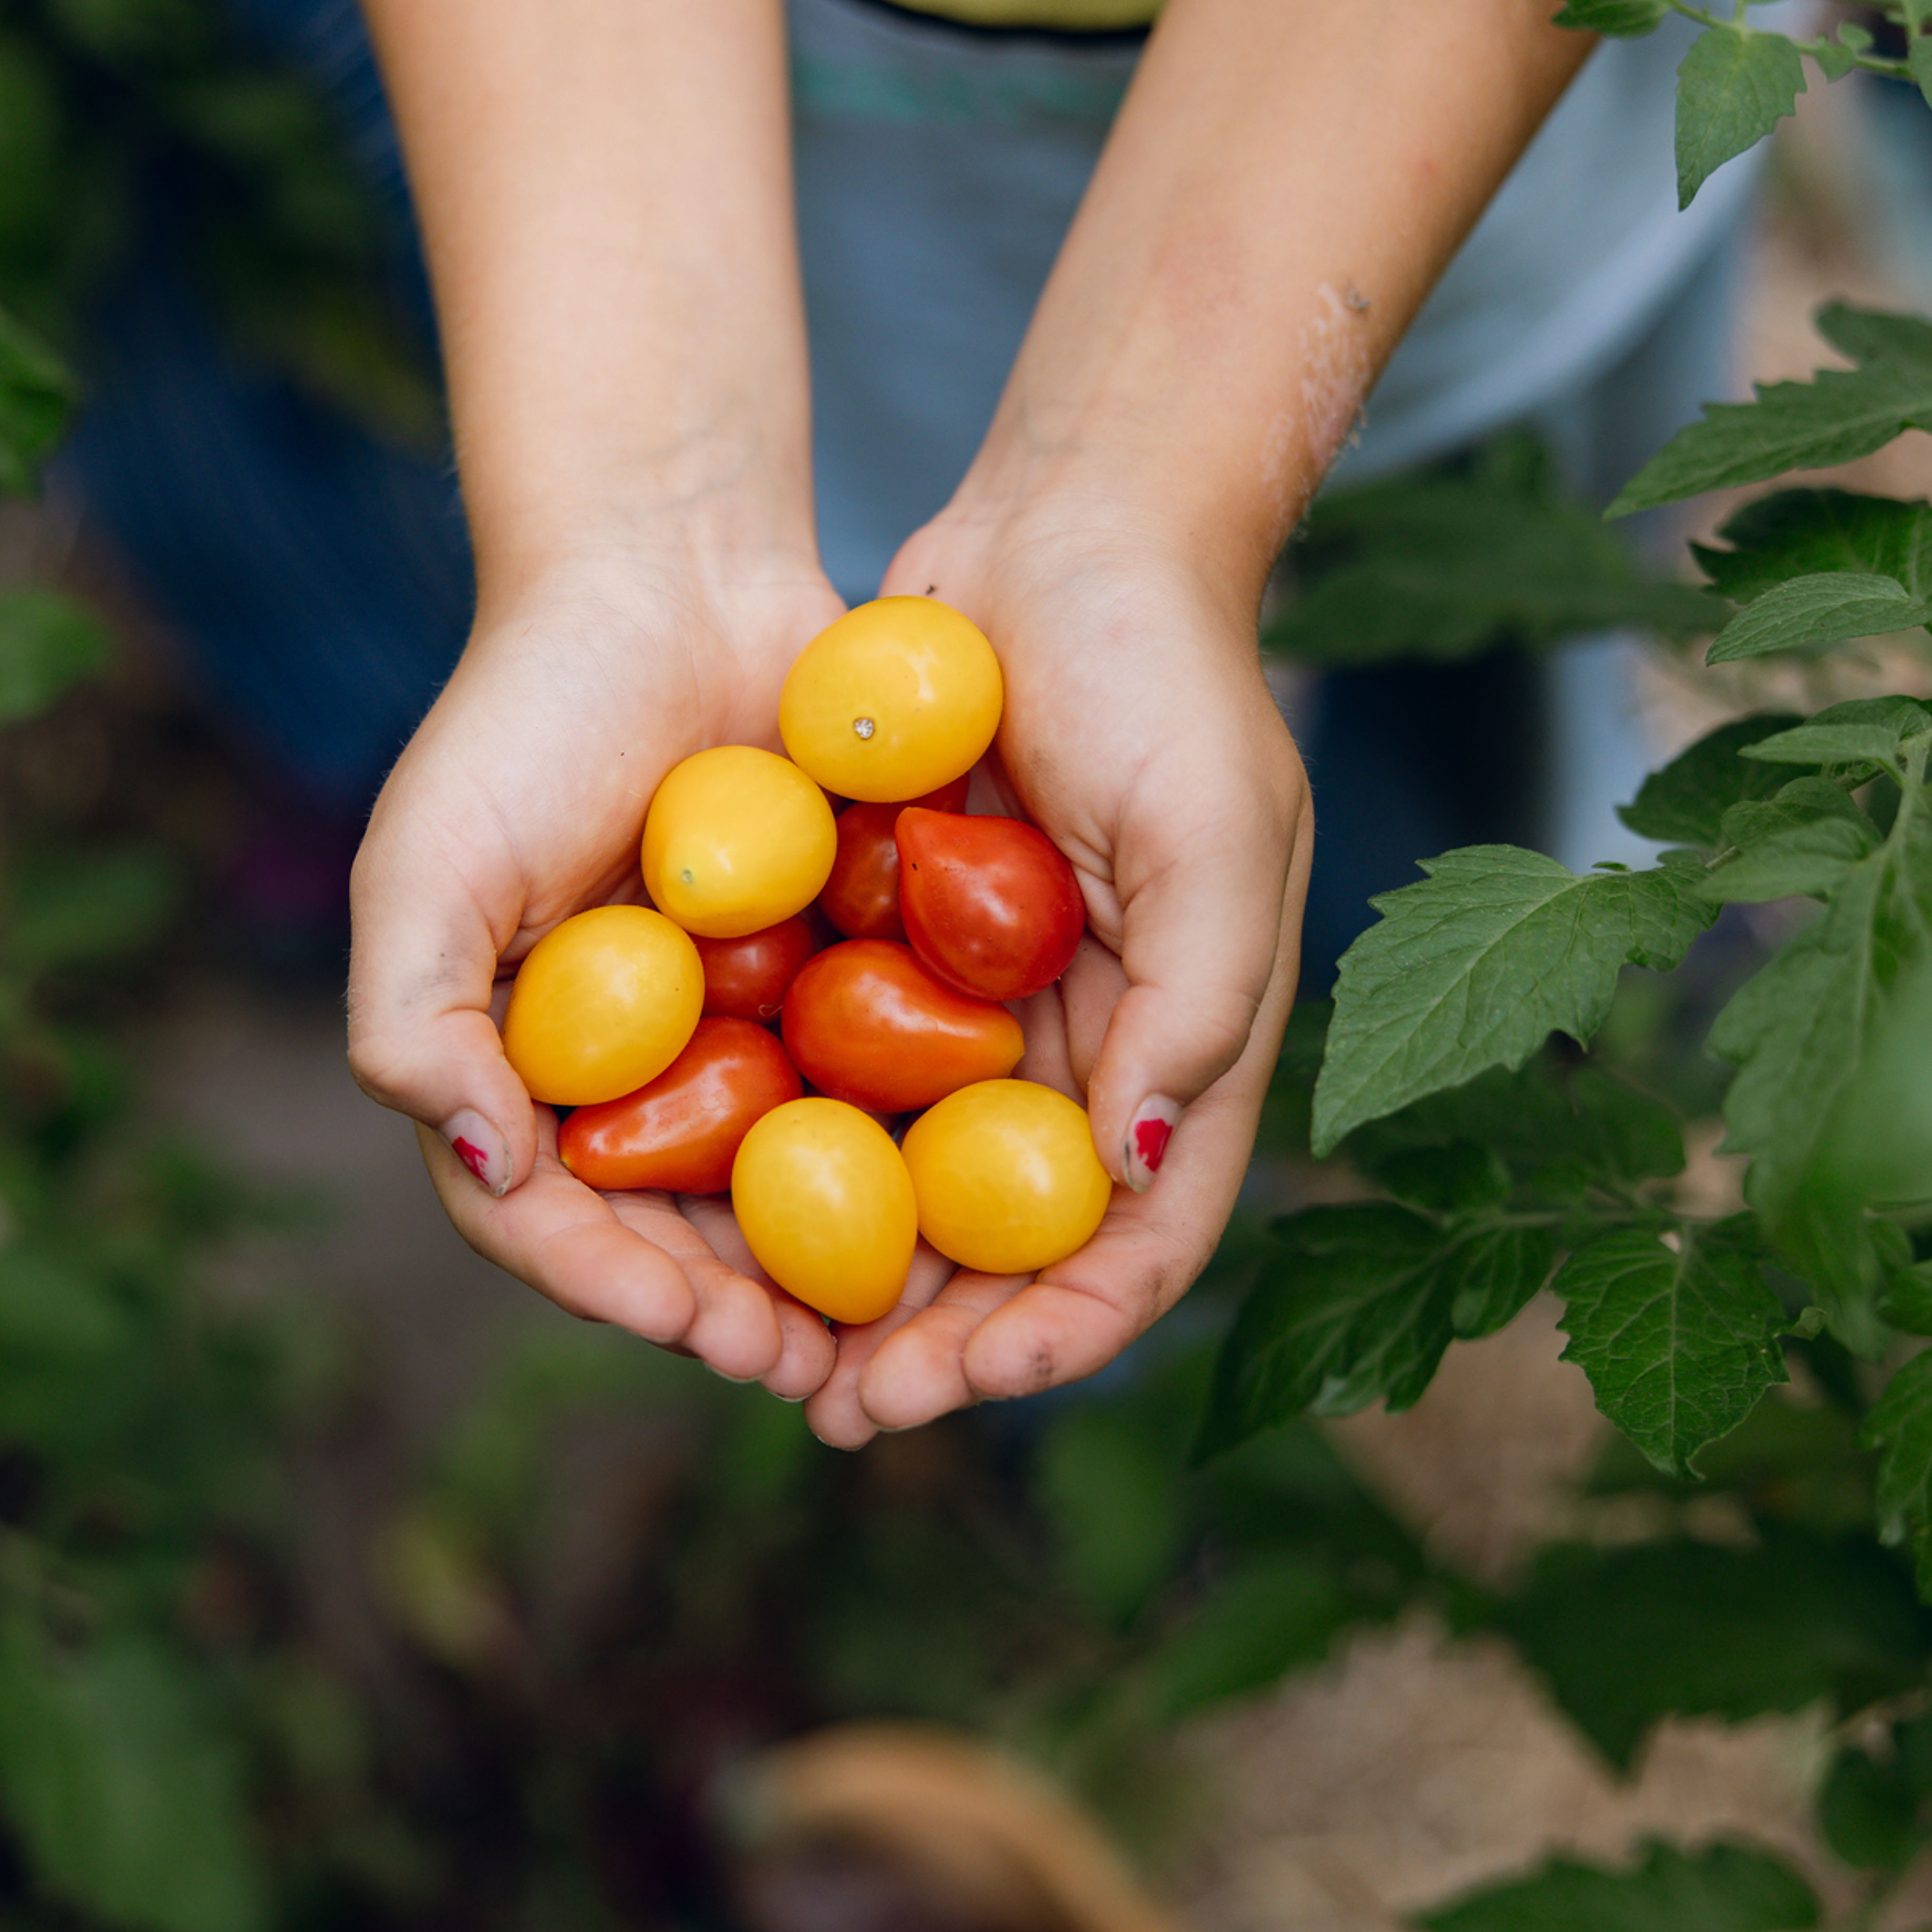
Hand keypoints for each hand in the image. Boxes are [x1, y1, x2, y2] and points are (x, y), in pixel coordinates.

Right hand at [347, 556, 848, 1401]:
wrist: (669, 572)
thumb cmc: (523, 713)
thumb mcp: (428, 864)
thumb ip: (414, 1023)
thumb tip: (488, 1166)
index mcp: (515, 1065)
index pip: (549, 1221)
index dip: (616, 1290)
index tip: (697, 1327)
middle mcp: (624, 1067)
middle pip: (670, 1233)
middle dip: (735, 1313)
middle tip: (812, 1366)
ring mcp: (730, 1027)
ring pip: (776, 1188)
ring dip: (826, 1271)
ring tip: (891, 1325)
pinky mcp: (828, 975)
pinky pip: (861, 1090)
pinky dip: (898, 1155)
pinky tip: (958, 1204)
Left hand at [803, 513, 1311, 1447]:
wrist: (1067, 528)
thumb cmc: (1166, 668)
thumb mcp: (1213, 831)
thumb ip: (1198, 1003)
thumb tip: (1132, 1167)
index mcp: (1182, 1047)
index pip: (1137, 1243)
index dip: (1055, 1333)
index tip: (953, 1380)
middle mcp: (1090, 1049)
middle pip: (1016, 1249)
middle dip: (935, 1341)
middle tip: (830, 1403)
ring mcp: (994, 1007)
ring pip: (921, 1188)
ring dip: (852, 1278)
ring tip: (760, 1342)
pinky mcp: (908, 950)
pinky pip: (852, 1080)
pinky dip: (802, 1152)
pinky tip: (718, 1204)